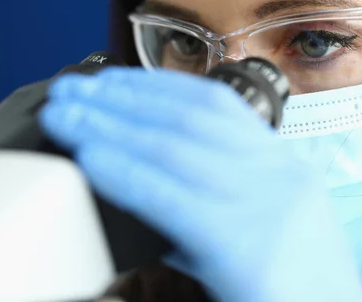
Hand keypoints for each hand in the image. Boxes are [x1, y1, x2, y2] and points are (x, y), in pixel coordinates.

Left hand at [39, 68, 361, 301]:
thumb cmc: (298, 286)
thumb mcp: (270, 223)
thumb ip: (221, 197)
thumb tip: (155, 181)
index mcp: (282, 165)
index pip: (215, 104)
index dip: (156, 86)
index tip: (112, 80)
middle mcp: (275, 174)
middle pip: (187, 117)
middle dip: (121, 98)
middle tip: (71, 89)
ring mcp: (262, 205)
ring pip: (173, 148)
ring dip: (108, 127)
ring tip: (63, 115)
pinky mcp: (241, 247)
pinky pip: (170, 198)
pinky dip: (124, 173)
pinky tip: (89, 157)